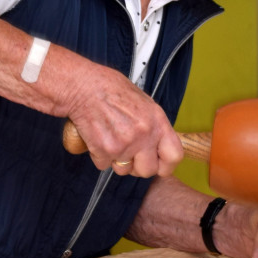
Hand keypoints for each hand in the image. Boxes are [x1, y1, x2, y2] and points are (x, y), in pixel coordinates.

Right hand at [63, 62, 183, 177]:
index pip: (174, 156)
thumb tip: (159, 144)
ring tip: (111, 140)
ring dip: (116, 161)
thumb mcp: (144, 103)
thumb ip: (154, 125)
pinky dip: (99, 155)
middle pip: (147, 170)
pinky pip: (103, 165)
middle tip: (128, 154)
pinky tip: (98, 137)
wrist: (83, 86)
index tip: (158, 165)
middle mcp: (144, 134)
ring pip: (123, 170)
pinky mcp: (103, 150)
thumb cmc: (110, 89)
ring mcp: (124, 144)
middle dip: (137, 166)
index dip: (166, 165)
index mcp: (157, 121)